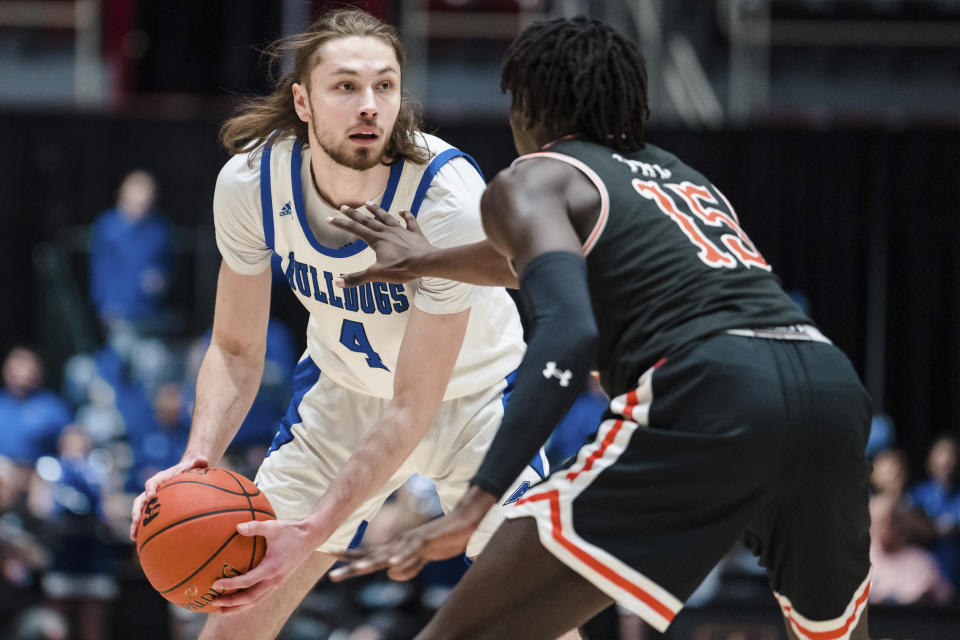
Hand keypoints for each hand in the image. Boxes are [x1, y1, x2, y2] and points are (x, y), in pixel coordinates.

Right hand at [130, 454, 208, 540]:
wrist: (185, 472)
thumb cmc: (191, 469)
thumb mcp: (195, 464)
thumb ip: (199, 461)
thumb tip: (203, 459)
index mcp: (161, 478)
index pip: (153, 482)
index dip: (150, 488)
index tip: (151, 495)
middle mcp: (153, 490)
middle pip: (140, 500)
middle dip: (136, 510)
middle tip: (136, 520)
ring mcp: (152, 501)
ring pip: (139, 512)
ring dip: (135, 524)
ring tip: (134, 537)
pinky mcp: (154, 509)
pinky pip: (146, 520)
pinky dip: (143, 530)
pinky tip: (142, 543)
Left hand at [210, 519, 322, 613]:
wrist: (310, 537)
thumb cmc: (290, 531)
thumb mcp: (272, 526)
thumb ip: (254, 526)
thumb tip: (236, 527)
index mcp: (272, 568)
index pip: (248, 581)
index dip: (231, 585)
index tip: (215, 584)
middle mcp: (275, 579)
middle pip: (250, 598)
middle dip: (231, 603)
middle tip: (214, 602)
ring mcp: (277, 583)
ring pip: (256, 601)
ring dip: (239, 607)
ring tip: (222, 610)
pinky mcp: (278, 582)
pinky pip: (261, 596)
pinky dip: (248, 602)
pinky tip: (238, 600)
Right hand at [327, 201, 433, 286]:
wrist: (425, 263)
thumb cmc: (401, 269)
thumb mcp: (376, 275)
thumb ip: (357, 278)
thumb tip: (337, 282)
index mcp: (376, 240)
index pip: (355, 230)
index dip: (341, 224)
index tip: (329, 219)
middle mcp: (387, 232)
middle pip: (367, 221)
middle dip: (354, 214)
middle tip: (343, 206)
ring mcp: (401, 231)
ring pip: (386, 217)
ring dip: (376, 210)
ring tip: (368, 203)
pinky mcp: (414, 233)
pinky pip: (409, 221)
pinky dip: (406, 215)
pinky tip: (402, 210)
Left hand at [329, 487, 496, 581]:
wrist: (462, 521)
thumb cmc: (442, 538)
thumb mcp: (422, 558)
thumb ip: (407, 566)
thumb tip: (390, 573)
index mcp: (396, 547)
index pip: (369, 554)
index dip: (351, 557)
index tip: (330, 557)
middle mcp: (399, 543)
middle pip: (372, 556)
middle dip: (352, 565)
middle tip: (332, 575)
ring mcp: (411, 541)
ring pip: (388, 554)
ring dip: (372, 563)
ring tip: (356, 571)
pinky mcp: (426, 540)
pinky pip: (412, 552)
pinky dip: (403, 559)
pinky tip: (392, 566)